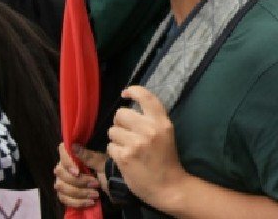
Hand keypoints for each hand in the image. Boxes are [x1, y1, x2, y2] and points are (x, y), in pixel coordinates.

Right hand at [55, 143, 107, 208]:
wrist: (117, 186)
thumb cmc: (110, 170)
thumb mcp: (103, 163)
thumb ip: (88, 156)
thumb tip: (73, 146)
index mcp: (76, 154)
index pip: (63, 151)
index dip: (67, 162)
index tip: (77, 172)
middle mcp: (67, 165)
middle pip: (60, 172)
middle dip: (78, 181)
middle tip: (96, 183)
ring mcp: (65, 180)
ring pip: (61, 187)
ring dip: (79, 192)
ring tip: (96, 194)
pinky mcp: (66, 193)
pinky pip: (64, 199)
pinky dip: (77, 202)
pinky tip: (90, 202)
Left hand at [106, 87, 188, 213]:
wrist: (167, 185)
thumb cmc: (166, 159)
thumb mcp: (166, 134)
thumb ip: (152, 120)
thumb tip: (130, 109)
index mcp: (162, 122)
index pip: (146, 97)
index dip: (133, 91)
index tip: (125, 93)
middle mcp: (150, 129)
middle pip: (121, 114)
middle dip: (120, 122)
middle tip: (126, 132)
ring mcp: (136, 143)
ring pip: (112, 131)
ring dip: (116, 139)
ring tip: (127, 147)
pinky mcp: (125, 156)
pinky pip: (110, 146)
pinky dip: (114, 152)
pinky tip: (125, 157)